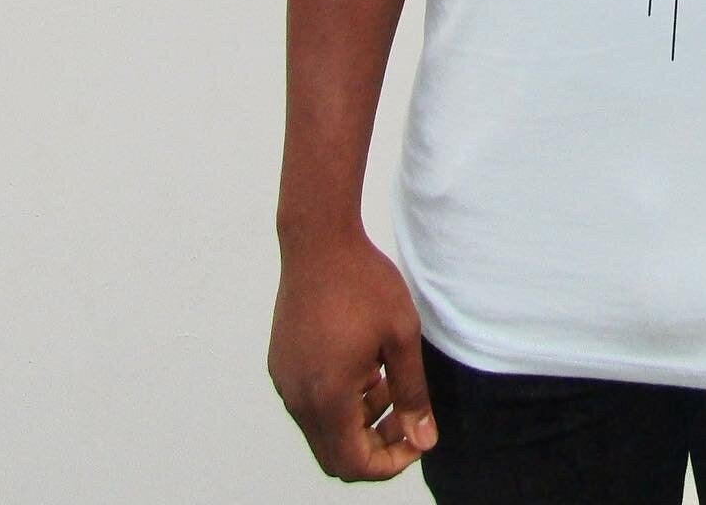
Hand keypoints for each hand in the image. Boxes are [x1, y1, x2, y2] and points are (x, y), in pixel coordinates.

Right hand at [268, 226, 439, 480]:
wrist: (319, 241)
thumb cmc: (363, 283)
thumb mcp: (401, 336)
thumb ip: (412, 394)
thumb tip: (424, 439)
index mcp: (327, 398)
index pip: (354, 464)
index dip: (390, 463)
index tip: (416, 438)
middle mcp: (298, 398)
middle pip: (335, 454)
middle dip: (375, 446)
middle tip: (405, 418)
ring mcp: (285, 381)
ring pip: (322, 429)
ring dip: (357, 421)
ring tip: (388, 383)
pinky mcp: (281, 363)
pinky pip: (310, 402)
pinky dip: (338, 400)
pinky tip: (364, 365)